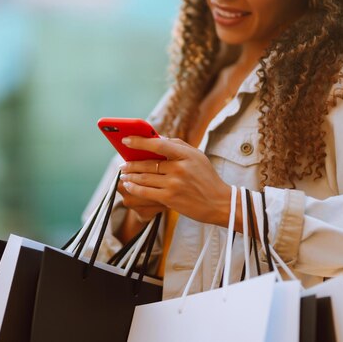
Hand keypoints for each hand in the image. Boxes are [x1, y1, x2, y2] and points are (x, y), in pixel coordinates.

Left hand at [119, 136, 236, 227]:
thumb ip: (178, 145)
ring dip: (130, 176)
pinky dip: (134, 188)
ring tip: (124, 175)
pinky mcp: (170, 198)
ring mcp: (174, 184)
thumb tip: (157, 139)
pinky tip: (128, 185)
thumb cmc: (206, 178)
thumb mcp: (197, 156)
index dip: (139, 141)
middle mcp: (179, 169)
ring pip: (144, 178)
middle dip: (131, 164)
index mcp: (186, 155)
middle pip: (148, 163)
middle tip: (122, 164)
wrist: (219, 203)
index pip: (158, 144)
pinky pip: (145, 192)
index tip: (126, 140)